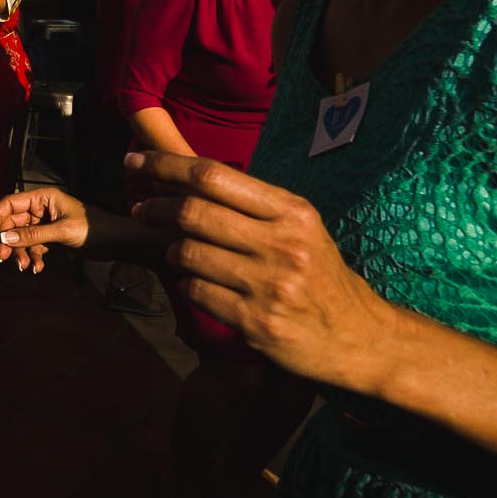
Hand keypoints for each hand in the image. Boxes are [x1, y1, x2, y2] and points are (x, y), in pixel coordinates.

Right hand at [0, 187, 87, 273]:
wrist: (117, 242)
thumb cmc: (95, 229)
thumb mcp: (63, 231)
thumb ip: (33, 235)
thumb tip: (4, 238)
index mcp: (43, 198)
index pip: (10, 203)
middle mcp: (41, 208)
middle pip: (12, 223)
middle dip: (8, 241)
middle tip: (4, 257)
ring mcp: (45, 224)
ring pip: (21, 237)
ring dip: (20, 252)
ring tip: (25, 266)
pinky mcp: (50, 237)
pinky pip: (32, 246)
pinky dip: (32, 257)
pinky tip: (38, 267)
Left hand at [127, 151, 404, 393]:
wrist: (360, 337)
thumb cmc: (320, 274)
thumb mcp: (299, 227)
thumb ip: (251, 204)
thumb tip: (184, 175)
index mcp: (293, 212)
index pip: (214, 176)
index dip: (166, 165)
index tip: (135, 160)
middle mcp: (283, 245)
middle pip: (193, 212)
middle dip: (155, 208)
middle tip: (141, 209)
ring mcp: (269, 286)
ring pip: (188, 254)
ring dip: (172, 250)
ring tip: (178, 252)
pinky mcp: (256, 324)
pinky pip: (197, 292)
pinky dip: (187, 283)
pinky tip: (198, 282)